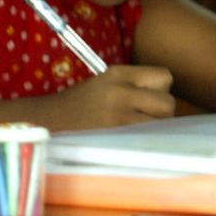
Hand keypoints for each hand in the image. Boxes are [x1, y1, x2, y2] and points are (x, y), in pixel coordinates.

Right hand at [45, 65, 174, 130]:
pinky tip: (130, 142)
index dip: (161, 90)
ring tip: (134, 131)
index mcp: (117, 74)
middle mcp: (120, 91)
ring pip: (162, 123)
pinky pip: (148, 139)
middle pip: (167, 102)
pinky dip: (144, 142)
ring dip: (155, 130)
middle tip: (142, 120)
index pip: (164, 76)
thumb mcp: (104, 86)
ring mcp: (118, 115)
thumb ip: (133, 89)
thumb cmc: (78, 106)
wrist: (47, 121)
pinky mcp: (116, 136)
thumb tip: (168, 104)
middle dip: (161, 114)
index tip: (147, 100)